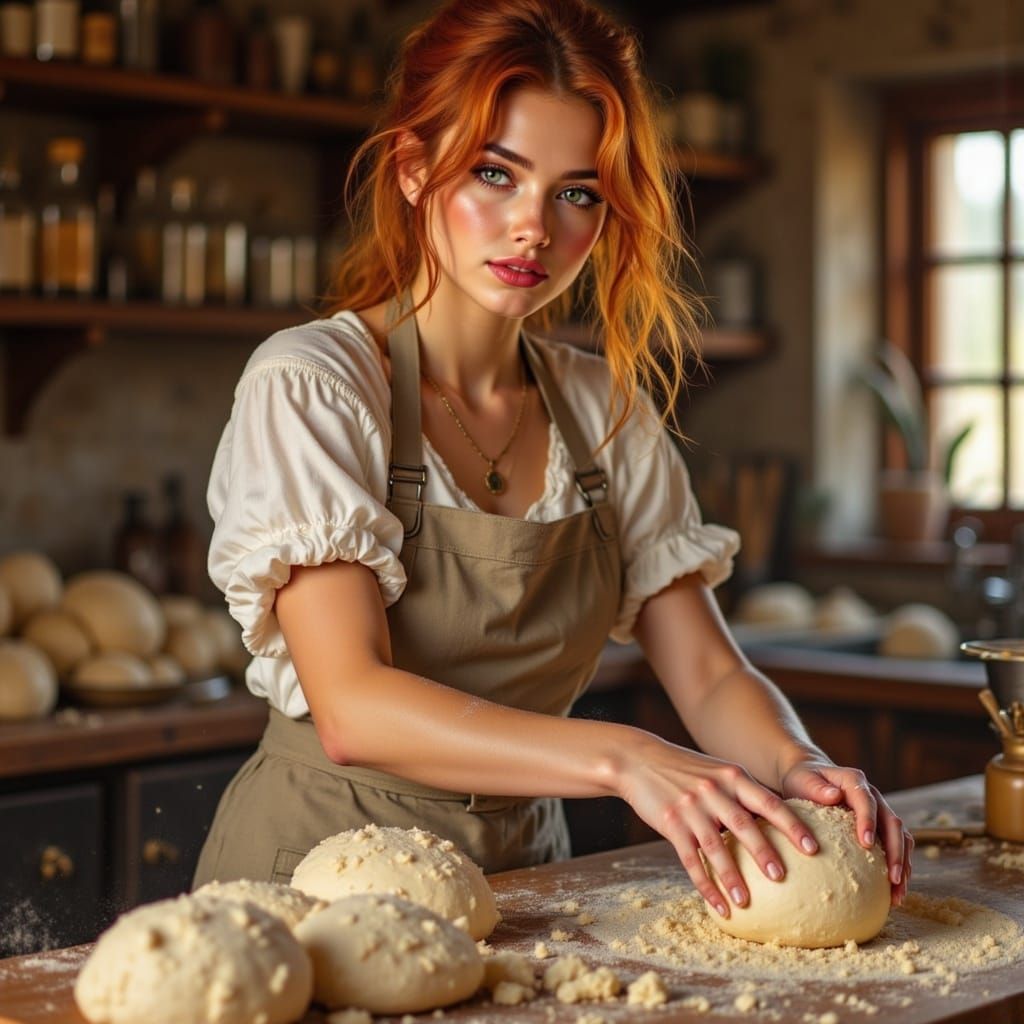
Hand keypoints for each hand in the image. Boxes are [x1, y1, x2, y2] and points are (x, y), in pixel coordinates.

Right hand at [617, 734, 822, 918]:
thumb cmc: (685, 770)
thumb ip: (743, 793)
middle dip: (764, 852)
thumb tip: (780, 822)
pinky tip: (718, 904)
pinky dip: (705, 884)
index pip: (768, 802)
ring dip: (731, 876)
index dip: (792, 825)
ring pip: (715, 846)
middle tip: (782, 876)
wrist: (638, 760)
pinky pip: (690, 859)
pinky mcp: (671, 824)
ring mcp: (690, 808)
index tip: (813, 847)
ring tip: (746, 901)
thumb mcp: (717, 772)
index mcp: (732, 777)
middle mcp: (713, 791)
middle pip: (743, 824)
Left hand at [779, 758, 912, 905]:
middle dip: (895, 851)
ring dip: (902, 864)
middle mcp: (873, 795)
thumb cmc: (802, 780)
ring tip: (897, 893)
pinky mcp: (880, 826)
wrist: (808, 779)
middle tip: (893, 878)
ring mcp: (879, 811)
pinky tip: (893, 890)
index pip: (866, 801)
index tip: (865, 843)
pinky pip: (896, 846)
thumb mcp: (803, 780)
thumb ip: (816, 788)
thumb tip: (834, 796)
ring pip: (900, 837)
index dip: (868, 821)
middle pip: (892, 822)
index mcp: (854, 782)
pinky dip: (898, 867)